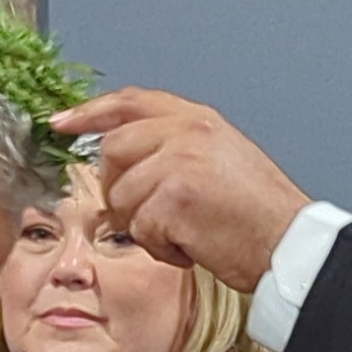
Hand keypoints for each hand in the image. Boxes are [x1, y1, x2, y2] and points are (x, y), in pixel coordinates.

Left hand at [53, 88, 312, 288]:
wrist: (290, 245)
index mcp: (198, 119)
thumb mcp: (222, 158)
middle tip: (151, 215)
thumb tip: (127, 160)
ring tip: (186, 233)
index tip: (61, 123)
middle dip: (120, 189)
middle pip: (111, 151)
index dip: (89, 111)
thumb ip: (176, 146)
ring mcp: (178, 161)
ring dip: (145, 226)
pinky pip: (139, 228)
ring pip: (121, 196)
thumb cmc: (260, 214)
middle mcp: (186, 131)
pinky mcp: (173, 197)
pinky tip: (193, 247)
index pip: (130, 102)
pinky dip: (161, 249)